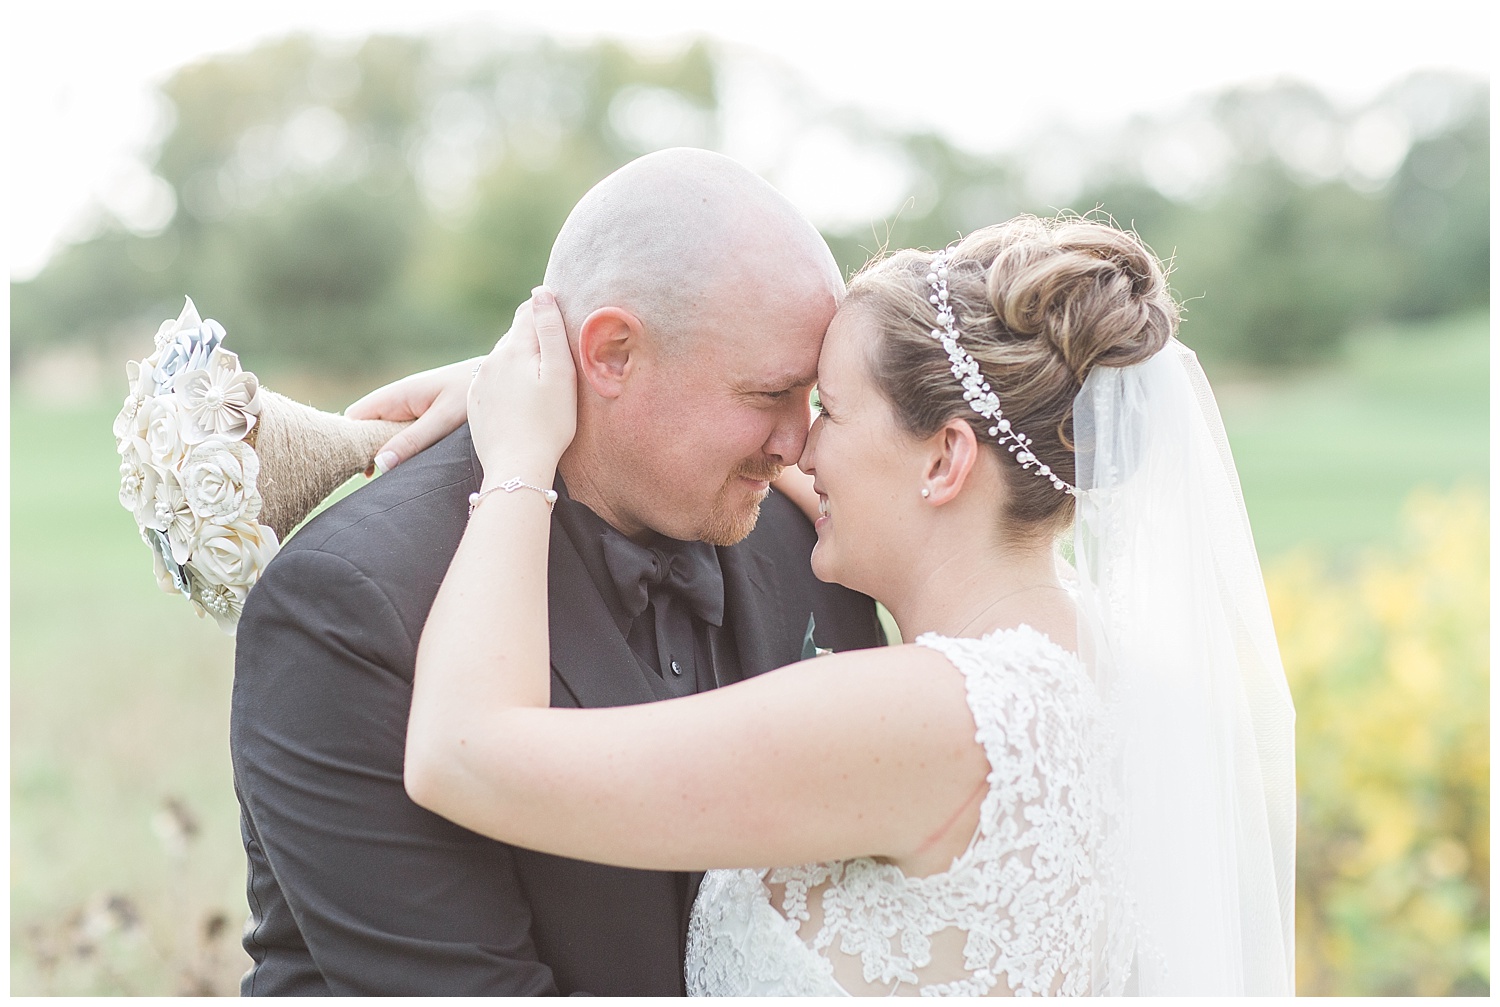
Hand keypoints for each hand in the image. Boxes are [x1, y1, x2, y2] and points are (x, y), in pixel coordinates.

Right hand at [345, 357, 482, 474]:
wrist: (507, 376)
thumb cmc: (474, 392)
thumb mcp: (443, 419)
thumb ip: (413, 440)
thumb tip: (378, 464)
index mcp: (398, 395)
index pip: (355, 417)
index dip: (348, 440)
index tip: (352, 469)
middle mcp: (400, 400)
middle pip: (367, 427)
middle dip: (365, 451)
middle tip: (373, 481)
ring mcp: (413, 408)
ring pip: (385, 432)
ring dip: (385, 453)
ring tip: (390, 480)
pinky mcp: (426, 416)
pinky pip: (403, 434)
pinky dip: (401, 450)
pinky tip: (409, 469)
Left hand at [469, 287, 575, 484]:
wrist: (517, 466)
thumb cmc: (549, 423)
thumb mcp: (560, 374)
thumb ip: (550, 329)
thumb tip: (541, 293)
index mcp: (514, 349)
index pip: (529, 312)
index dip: (546, 310)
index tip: (562, 317)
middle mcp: (491, 361)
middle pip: (515, 335)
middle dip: (533, 337)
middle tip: (556, 352)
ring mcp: (480, 383)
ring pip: (503, 359)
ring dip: (520, 361)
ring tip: (540, 379)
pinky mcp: (476, 404)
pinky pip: (493, 382)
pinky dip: (508, 383)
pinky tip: (522, 400)